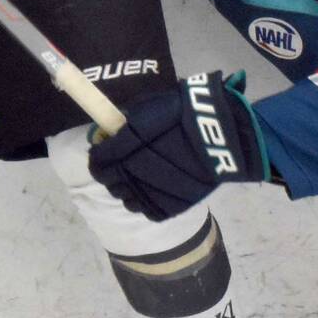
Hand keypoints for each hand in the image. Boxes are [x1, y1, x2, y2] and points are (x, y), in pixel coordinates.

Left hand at [89, 71, 264, 220]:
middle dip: (109, 175)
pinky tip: (150, 194)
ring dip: (126, 191)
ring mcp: (154, 192)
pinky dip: (146, 204)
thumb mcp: (151, 106)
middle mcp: (135, 171)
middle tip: (116, 168)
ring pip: (127, 200)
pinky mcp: (172, 205)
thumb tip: (112, 133)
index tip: (99, 155)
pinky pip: (150, 211)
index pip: (99, 161)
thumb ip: (128, 122)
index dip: (96, 159)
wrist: (222, 133)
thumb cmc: (185, 112)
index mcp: (128, 145)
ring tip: (134, 182)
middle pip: (111, 182)